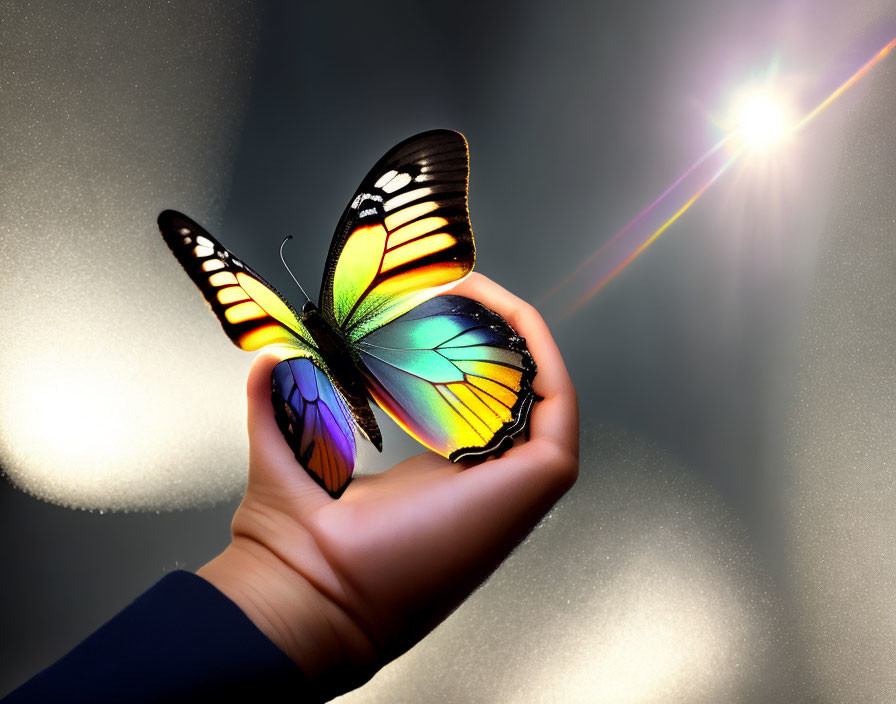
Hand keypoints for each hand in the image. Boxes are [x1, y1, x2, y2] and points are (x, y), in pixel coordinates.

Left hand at [197, 273, 577, 697]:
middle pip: (510, 386)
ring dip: (515, 331)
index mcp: (441, 475)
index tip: (428, 302)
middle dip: (488, 328)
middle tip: (454, 283)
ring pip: (541, 389)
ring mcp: (515, 482)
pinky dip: (540, 350)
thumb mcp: (291, 449)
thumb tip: (267, 359)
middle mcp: (485, 478)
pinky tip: (504, 311)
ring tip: (475, 287)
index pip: (473, 400)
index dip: (459, 347)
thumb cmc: (301, 542)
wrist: (311, 594)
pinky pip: (559, 401)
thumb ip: (276, 400)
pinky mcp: (538, 481)